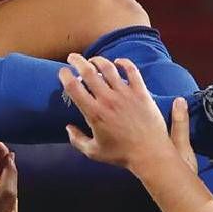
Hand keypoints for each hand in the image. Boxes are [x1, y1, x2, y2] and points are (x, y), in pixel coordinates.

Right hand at [60, 56, 177, 173]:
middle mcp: (108, 100)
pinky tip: (118, 62)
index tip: (62, 72)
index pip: (73, 87)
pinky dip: (124, 63)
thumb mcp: (93, 152)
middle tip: (72, 57)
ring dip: (98, 60)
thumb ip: (77, 140)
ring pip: (108, 68)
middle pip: (88, 72)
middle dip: (77, 61)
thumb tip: (68, 128)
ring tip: (93, 59)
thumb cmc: (121, 154)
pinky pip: (132, 71)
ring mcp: (125, 94)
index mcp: (94, 113)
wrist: (150, 154)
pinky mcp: (141, 93)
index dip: (64, 75)